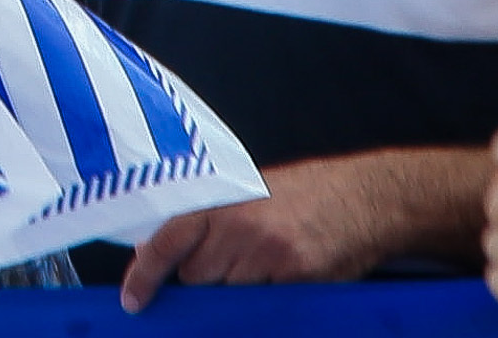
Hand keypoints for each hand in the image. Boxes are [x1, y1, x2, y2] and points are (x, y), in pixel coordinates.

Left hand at [121, 157, 394, 306]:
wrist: (365, 199)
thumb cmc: (307, 196)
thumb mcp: (252, 194)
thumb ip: (212, 221)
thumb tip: (167, 252)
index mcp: (224, 201)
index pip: (170, 239)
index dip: (146, 273)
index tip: (133, 300)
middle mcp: (241, 226)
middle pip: (196, 276)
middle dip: (206, 277)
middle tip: (236, 261)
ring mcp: (269, 254)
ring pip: (227, 293)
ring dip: (238, 289)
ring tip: (267, 265)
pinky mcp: (295, 277)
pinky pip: (264, 304)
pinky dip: (268, 298)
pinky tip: (285, 279)